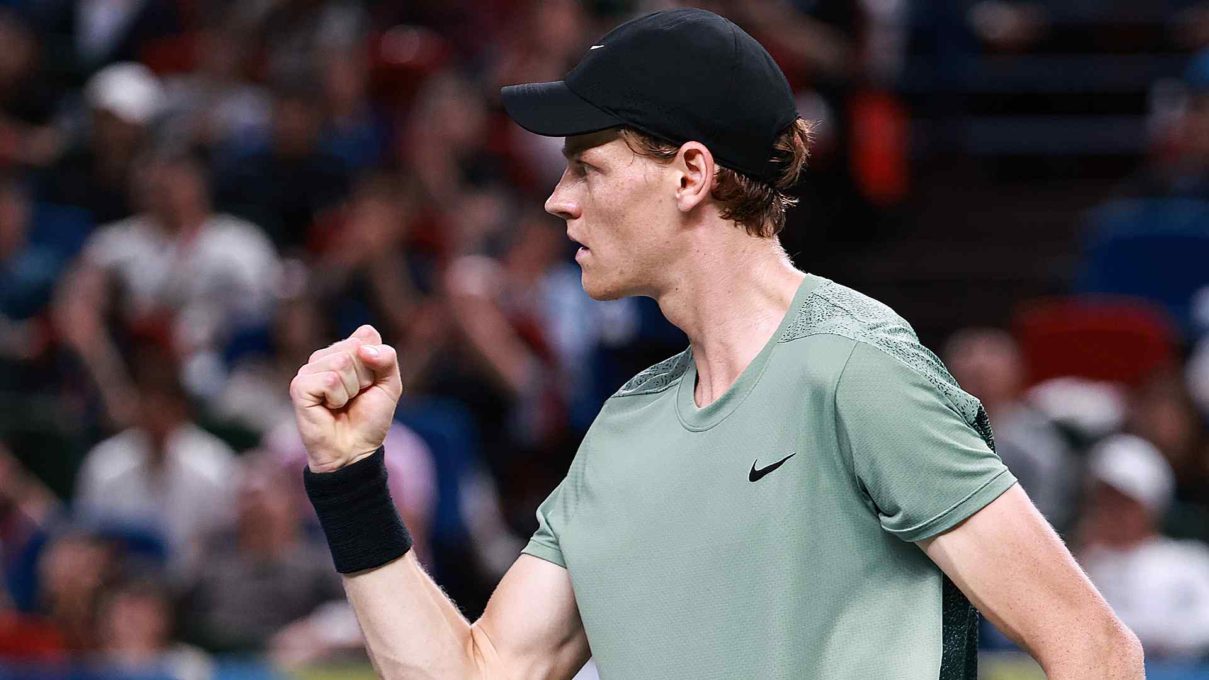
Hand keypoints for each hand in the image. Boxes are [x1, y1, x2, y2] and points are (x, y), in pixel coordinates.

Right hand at [290, 325, 401, 471]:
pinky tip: (329, 408)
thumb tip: (363, 349)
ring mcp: (309, 371)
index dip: (377, 363)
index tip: (370, 384)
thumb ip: (387, 358)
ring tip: (342, 404)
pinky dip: (337, 398)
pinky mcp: (299, 386)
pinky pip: (329, 380)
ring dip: (351, 390)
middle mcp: (324, 357)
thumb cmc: (369, 418)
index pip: (367, 335)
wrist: (355, 449)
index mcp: (344, 351)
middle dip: (365, 378)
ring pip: (341, 363)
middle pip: (355, 348)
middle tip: (355, 397)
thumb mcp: (390, 385)